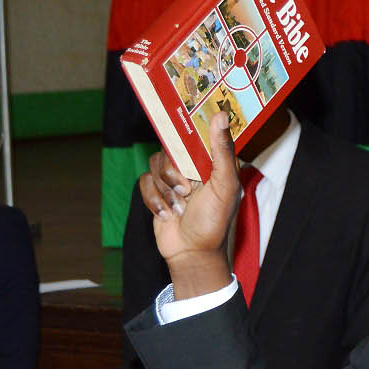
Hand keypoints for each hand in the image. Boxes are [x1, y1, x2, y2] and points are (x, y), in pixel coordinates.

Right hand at [137, 112, 239, 298]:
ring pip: (154, 164)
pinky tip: (168, 215)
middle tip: (186, 191)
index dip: (188, 128)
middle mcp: (192, 166)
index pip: (197, 133)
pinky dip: (154, 200)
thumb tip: (221, 115)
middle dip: (173, 172)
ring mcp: (173, 178)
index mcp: (212, 162)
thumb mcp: (225, 185)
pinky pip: (143, 181)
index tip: (181, 121)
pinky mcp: (156, 191)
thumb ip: (222, 151)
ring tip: (179, 207)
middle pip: (169, 147)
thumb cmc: (213, 221)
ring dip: (165, 190)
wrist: (192, 253)